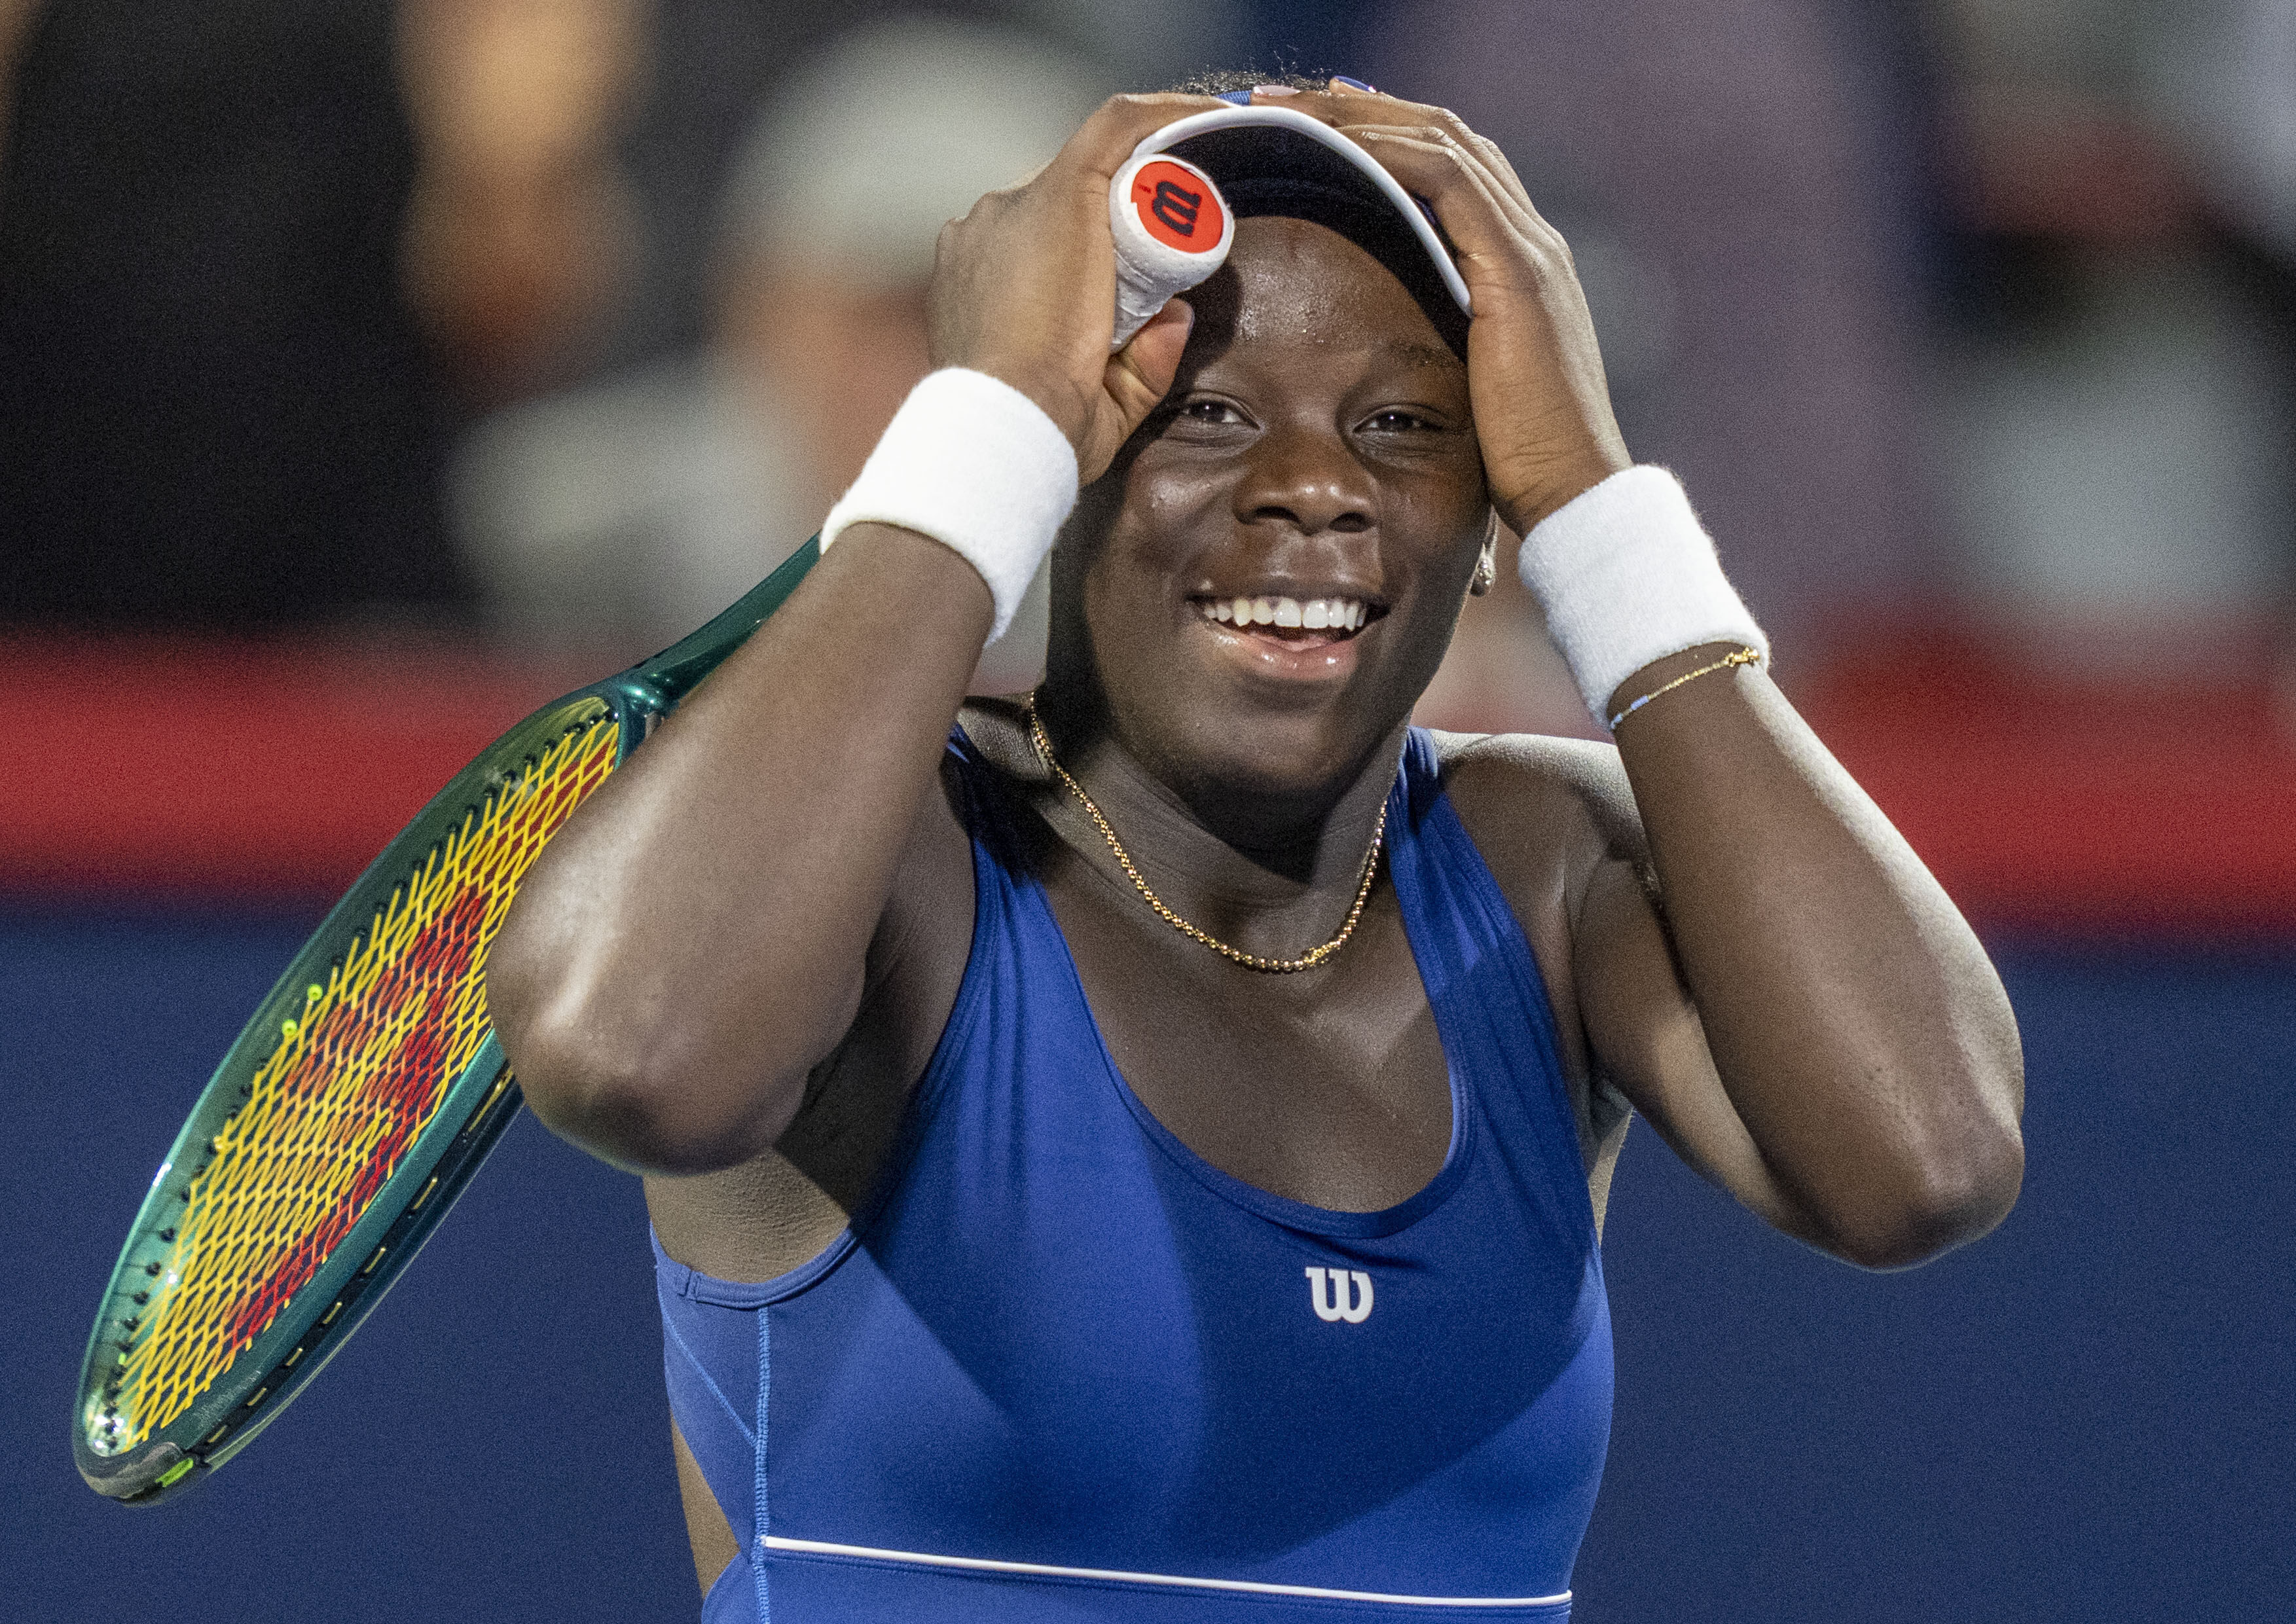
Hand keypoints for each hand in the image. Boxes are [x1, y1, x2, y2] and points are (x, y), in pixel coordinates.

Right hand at [926, 93, 1224, 482]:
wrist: (1008, 421)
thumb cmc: (1037, 432)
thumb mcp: (1096, 404)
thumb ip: (1138, 365)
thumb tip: (1178, 315)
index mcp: (979, 280)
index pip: (1041, 243)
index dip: (1095, 251)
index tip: (1142, 274)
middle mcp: (987, 232)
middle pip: (1065, 205)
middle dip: (1121, 219)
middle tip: (1182, 247)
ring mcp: (1017, 207)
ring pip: (1092, 168)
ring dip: (1149, 176)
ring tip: (1204, 187)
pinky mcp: (1060, 191)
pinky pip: (1119, 129)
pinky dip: (1167, 117)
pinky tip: (1211, 119)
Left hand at [1268, 83, 1631, 530]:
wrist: (1572, 493)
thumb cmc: (1514, 463)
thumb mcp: (1467, 389)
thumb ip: (1440, 349)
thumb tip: (1385, 354)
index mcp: (1518, 262)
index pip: (1447, 166)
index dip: (1380, 135)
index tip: (1309, 128)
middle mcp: (1530, 238)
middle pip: (1441, 135)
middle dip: (1358, 108)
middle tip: (1280, 101)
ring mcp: (1528, 248)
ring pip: (1440, 141)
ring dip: (1359, 117)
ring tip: (1287, 107)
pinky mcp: (1515, 270)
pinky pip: (1445, 180)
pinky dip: (1388, 151)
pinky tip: (1334, 145)